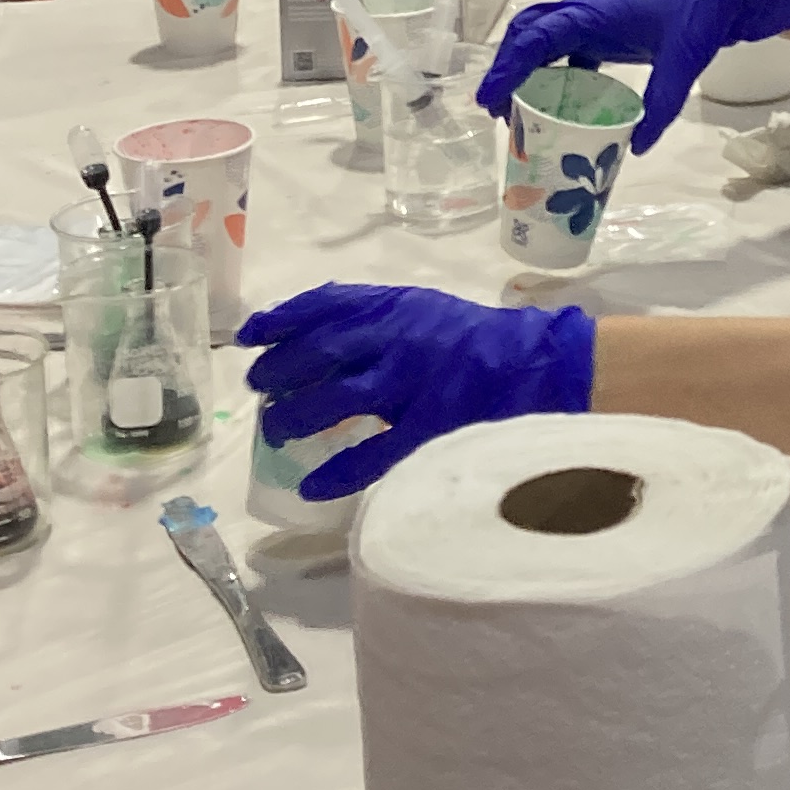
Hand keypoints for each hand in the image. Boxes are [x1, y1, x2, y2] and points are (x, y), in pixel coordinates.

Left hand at [239, 281, 595, 499]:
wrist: (540, 367)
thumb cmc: (476, 339)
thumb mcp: (422, 307)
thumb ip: (375, 314)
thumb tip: (312, 327)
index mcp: (396, 306)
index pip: (324, 305)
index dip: (280, 319)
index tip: (249, 336)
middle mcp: (399, 337)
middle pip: (320, 352)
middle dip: (279, 370)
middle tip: (258, 388)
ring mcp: (414, 383)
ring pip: (338, 398)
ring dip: (298, 417)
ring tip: (277, 433)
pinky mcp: (431, 426)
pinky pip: (375, 453)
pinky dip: (339, 471)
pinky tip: (313, 485)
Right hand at [473, 0, 789, 151]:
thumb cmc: (700, 10)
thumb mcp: (684, 59)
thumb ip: (662, 104)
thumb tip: (636, 148)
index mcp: (594, 11)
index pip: (536, 37)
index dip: (507, 68)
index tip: (489, 100)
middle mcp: (586, 11)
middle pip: (528, 34)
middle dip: (506, 69)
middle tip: (497, 112)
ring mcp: (595, 19)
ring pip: (544, 40)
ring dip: (525, 70)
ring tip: (518, 112)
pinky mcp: (607, 29)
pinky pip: (568, 49)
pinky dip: (555, 74)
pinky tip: (559, 105)